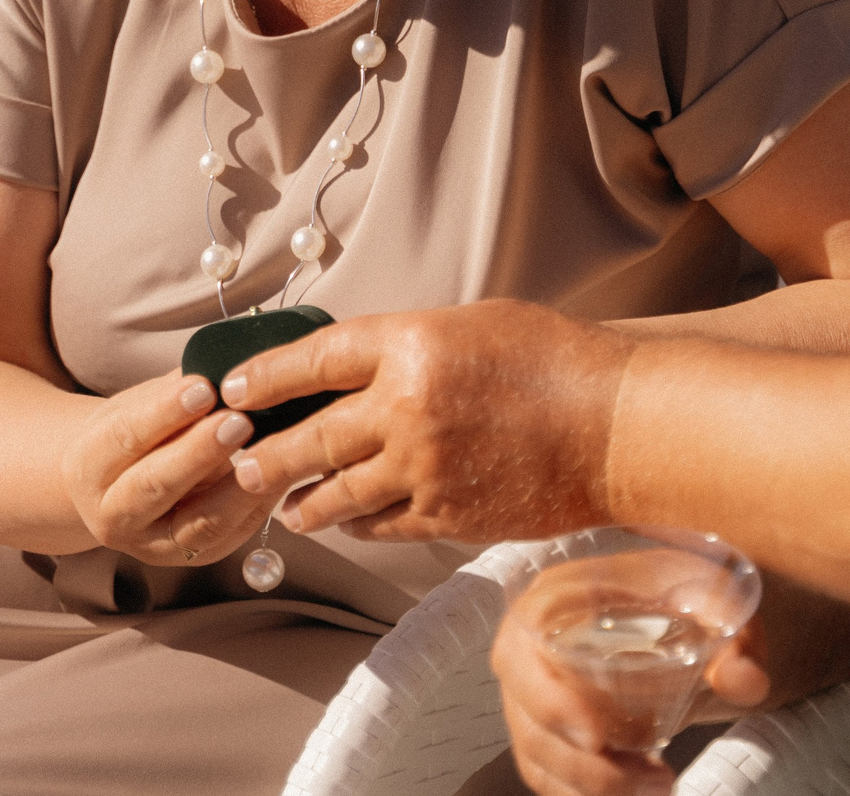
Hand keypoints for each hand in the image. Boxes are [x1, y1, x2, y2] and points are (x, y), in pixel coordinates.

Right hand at [62, 368, 276, 564]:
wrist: (117, 487)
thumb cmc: (134, 433)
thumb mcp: (139, 406)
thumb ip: (175, 390)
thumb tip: (222, 364)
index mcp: (88, 466)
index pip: (124, 437)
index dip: (164, 412)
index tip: (203, 387)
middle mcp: (111, 515)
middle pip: (154, 486)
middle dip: (199, 452)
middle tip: (238, 420)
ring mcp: (152, 545)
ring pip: (197, 525)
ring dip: (236, 489)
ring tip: (269, 451)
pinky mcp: (192, 559)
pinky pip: (230, 537)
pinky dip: (258, 507)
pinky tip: (279, 475)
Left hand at [223, 300, 634, 543]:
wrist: (615, 426)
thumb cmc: (557, 361)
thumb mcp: (475, 324)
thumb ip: (413, 344)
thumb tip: (362, 366)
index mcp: (410, 345)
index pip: (313, 360)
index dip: (265, 377)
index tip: (234, 389)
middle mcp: (405, 408)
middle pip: (310, 437)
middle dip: (267, 455)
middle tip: (240, 465)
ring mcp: (423, 467)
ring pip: (337, 493)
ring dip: (303, 503)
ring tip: (285, 508)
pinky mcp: (447, 515)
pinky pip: (382, 525)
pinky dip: (358, 523)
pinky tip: (347, 522)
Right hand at [494, 564, 769, 795]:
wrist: (685, 615)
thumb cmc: (686, 600)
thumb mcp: (717, 604)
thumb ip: (736, 639)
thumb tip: (744, 680)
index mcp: (557, 597)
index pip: (525, 647)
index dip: (549, 698)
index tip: (596, 737)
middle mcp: (532, 644)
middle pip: (525, 712)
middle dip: (576, 760)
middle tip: (645, 777)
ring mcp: (535, 690)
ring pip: (536, 750)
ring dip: (591, 783)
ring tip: (659, 784)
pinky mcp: (547, 727)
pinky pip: (545, 770)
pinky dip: (582, 792)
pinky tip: (636, 791)